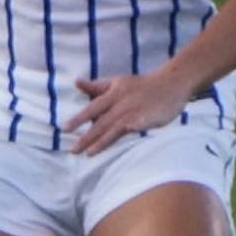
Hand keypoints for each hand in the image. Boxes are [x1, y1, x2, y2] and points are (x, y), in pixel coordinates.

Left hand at [65, 69, 190, 155]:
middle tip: (71, 149)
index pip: (92, 106)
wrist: (172, 83)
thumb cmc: (143, 85)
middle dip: (84, 135)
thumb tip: (76, 82)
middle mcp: (119, 101)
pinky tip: (103, 149)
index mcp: (113, 91)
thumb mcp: (117, 82)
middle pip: (98, 121)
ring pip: (109, 129)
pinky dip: (112, 140)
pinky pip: (124, 132)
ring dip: (96, 142)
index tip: (64, 129)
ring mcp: (131, 111)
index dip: (78, 118)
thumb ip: (97, 86)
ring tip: (84, 153)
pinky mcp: (141, 120)